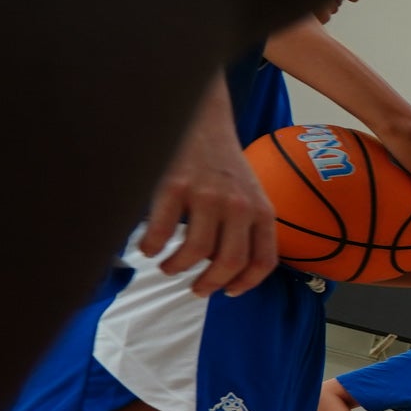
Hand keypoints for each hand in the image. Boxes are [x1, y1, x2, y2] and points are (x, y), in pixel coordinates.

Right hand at [140, 137, 278, 297]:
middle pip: (229, 262)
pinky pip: (163, 231)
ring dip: (178, 267)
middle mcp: (239, 206)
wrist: (202, 118)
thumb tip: (234, 269)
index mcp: (262, 210)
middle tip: (195, 289)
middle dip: (209, 283)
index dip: (246, 283)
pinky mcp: (176, 187)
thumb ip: (248, 226)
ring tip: (169, 267)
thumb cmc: (224, 162)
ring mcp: (207, 196)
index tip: (228, 292)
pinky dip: (152, 247)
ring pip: (195, 251)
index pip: (262, 260)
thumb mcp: (251, 193)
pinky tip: (147, 247)